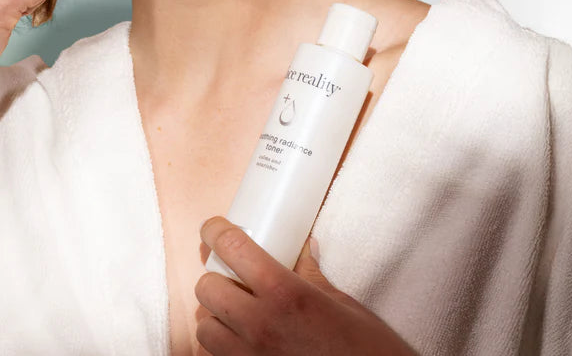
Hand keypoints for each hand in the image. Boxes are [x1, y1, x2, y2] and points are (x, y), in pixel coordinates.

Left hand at [195, 217, 417, 355]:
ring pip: (204, 328)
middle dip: (217, 279)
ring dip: (216, 318)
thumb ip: (310, 274)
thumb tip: (301, 247)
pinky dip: (220, 350)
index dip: (215, 231)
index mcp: (284, 293)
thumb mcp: (342, 303)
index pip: (231, 247)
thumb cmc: (367, 351)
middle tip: (233, 280)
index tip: (214, 228)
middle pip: (207, 287)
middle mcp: (260, 324)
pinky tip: (241, 345)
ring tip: (237, 316)